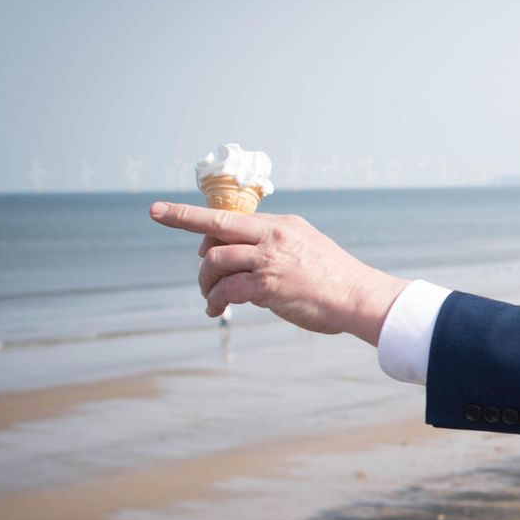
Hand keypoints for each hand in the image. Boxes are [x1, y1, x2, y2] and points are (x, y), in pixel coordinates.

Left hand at [149, 202, 407, 343]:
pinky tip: (215, 309)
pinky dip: (215, 300)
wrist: (360, 298)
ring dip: (205, 280)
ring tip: (210, 298)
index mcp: (283, 225)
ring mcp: (269, 258)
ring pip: (215, 259)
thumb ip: (276, 250)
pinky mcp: (267, 284)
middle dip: (189, 234)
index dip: (191, 214)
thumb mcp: (308, 251)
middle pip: (216, 227)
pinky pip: (226, 289)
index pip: (231, 216)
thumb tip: (244, 264)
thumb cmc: (337, 282)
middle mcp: (273, 235)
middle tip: (179, 244)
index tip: (160, 210)